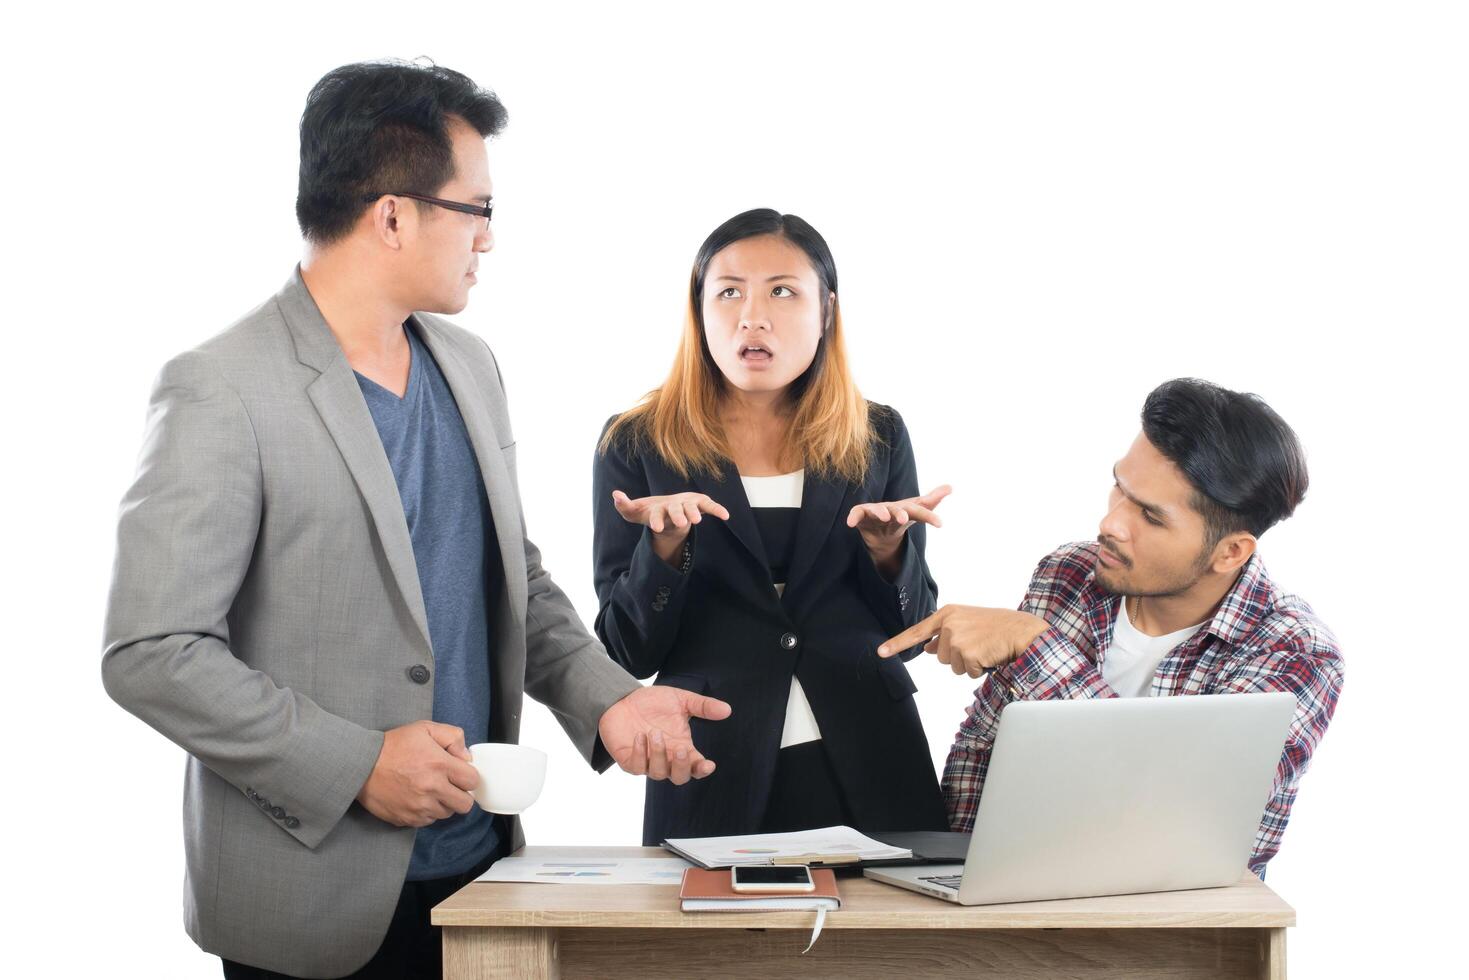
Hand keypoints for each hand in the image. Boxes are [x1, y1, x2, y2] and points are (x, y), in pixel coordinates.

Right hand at [356, 721, 479, 827]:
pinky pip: (428, 821)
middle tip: (449, 785)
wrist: (361, 765)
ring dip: (443, 803)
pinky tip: (417, 798)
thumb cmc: (393, 745)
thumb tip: (466, 756)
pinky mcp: (408, 819)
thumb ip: (452, 737)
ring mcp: (420, 807)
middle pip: (465, 804)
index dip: (468, 776)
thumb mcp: (424, 728)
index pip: (473, 780)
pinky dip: (427, 812)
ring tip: (429, 790)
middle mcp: (433, 789)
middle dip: (460, 794)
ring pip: (447, 814)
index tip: (459, 773)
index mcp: (440, 765)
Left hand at [598, 685, 732, 784]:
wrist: (622, 699)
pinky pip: (637, 766)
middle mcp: (667, 758)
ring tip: (655, 733)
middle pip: (680, 778)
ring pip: (658, 773)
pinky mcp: (629, 761)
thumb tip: (727, 709)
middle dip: (682, 767)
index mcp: (682, 747)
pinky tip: (640, 736)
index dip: (703, 769)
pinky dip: (640, 753)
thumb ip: (703, 706)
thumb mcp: (680, 700)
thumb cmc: (652, 703)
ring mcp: (648, 762)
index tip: (709, 765)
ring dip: (659, 755)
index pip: (696, 766)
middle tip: (680, 748)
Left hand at [611, 490, 730, 565]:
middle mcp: (674, 504)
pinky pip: (710, 506)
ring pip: (692, 507)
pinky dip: (717, 509)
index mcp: (658, 507)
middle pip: (676, 509)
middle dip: (678, 515)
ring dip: (695, 512)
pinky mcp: (700, 504)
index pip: (656, 514)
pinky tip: (726, 516)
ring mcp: (688, 503)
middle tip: (681, 523)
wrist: (668, 509)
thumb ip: (625, 506)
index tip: (655, 528)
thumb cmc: (651, 512)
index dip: (656, 520)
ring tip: (697, 521)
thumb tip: (615, 494)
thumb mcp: (635, 512)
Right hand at [846, 485, 950, 575]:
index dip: (929, 516)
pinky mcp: (861, 516)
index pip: (919, 511)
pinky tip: (850, 523)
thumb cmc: (900, 517)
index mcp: (905, 508)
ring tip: (885, 517)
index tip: (941, 524)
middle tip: (904, 518)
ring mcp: (875, 511)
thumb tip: (950, 486)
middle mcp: (890, 508)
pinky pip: (857, 514)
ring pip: (877, 510)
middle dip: (900, 513)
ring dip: (880, 513)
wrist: (881, 532)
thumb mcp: (916, 511)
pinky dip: (853, 517)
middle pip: (896, 509)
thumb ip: (931, 501)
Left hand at [878, 604, 1049, 677]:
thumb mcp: (966, 621)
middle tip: (977, 644)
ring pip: (953, 666)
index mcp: (947, 614)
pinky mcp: (968, 654)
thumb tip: (929, 649)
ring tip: (984, 648)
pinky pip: (968, 672)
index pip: (917, 632)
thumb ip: (945, 632)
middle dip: (958, 656)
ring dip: (968, 663)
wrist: (1021, 630)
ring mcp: (957, 639)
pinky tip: (989, 655)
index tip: (880, 652)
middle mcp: (949, 625)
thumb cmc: (996, 625)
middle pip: (940, 656)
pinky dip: (979, 669)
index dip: (897, 644)